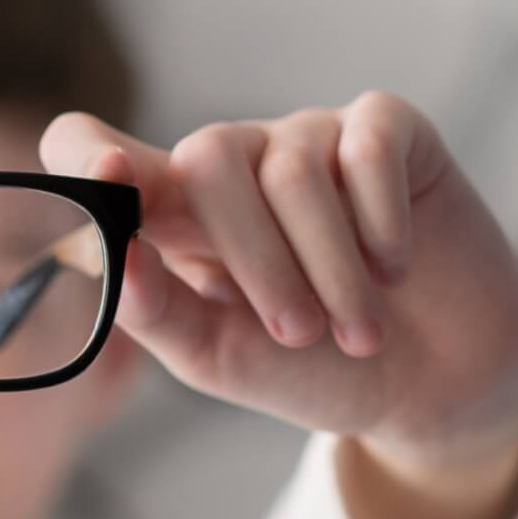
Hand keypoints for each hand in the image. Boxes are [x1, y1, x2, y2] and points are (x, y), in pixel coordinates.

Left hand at [39, 91, 517, 493]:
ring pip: (293, 170)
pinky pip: (369, 148)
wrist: (429, 389)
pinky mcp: (385, 129)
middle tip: (300, 336)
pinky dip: (381, 221)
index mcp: (169, 213)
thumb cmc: (306, 367)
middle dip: (256, 261)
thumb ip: (153, 310)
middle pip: (206, 161)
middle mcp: (231, 161)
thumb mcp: (216, 356)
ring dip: (329, 266)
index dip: (87, 154)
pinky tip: (394, 268)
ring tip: (356, 331)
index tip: (112, 181)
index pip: (90, 147)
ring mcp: (307, 138)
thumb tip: (112, 253)